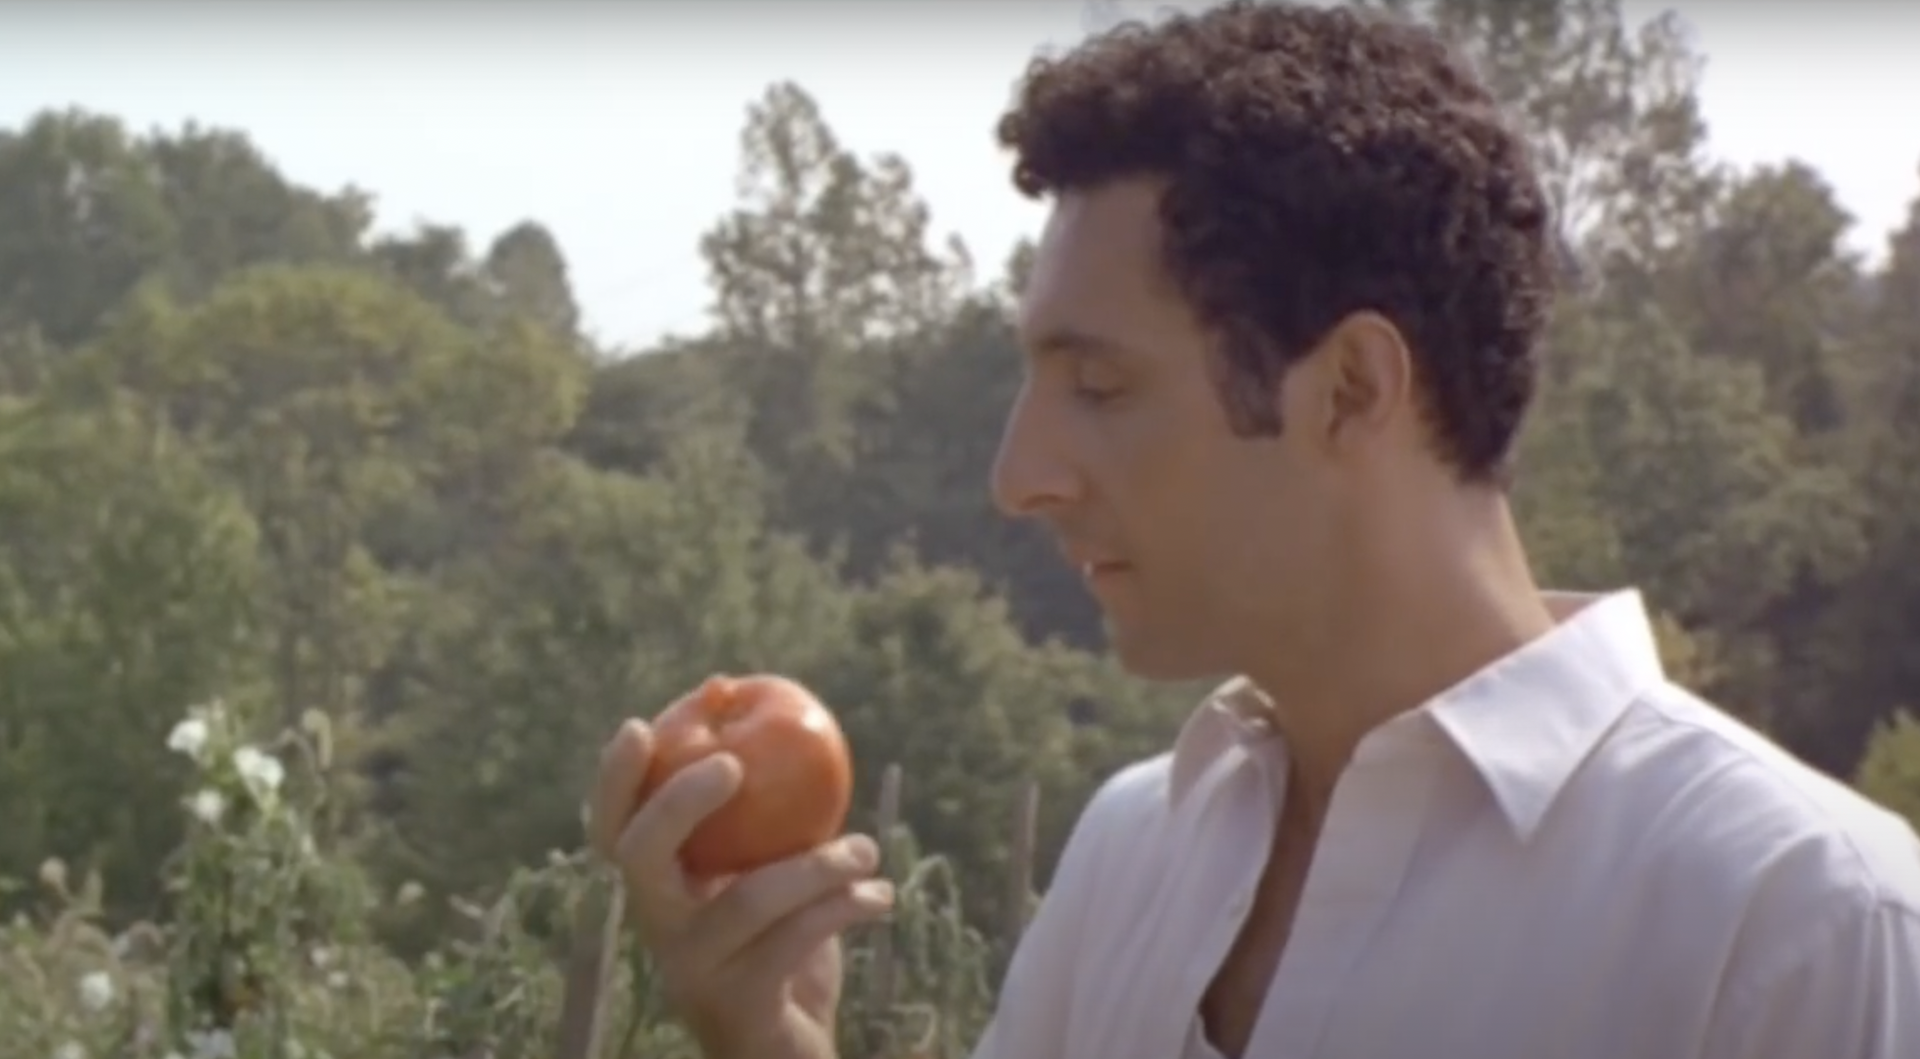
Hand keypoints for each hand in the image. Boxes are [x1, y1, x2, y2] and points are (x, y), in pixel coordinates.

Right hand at [589, 711, 893, 1058]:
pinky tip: (882, 896)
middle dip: (678, 801)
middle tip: (734, 764)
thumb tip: (795, 723)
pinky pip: (794, 940)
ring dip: (819, 864)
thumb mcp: (772, 877)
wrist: (790, 1052)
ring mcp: (694, 970)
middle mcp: (661, 929)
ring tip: (868, 851)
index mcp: (660, 891)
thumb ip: (772, 819)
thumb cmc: (785, 949)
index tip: (643, 725)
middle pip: (638, 857)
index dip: (614, 780)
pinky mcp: (740, 1004)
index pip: (612, 831)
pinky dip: (847, 907)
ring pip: (747, 898)